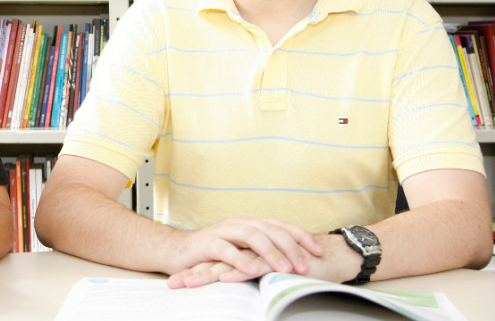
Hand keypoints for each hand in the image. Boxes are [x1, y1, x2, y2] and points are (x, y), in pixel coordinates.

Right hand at [167, 217, 323, 287]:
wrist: (176, 251)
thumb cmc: (212, 254)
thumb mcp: (242, 252)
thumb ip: (262, 253)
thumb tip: (293, 263)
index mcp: (250, 224)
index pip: (281, 226)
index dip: (301, 237)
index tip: (318, 252)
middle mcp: (239, 223)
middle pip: (270, 230)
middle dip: (290, 247)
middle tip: (305, 265)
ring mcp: (223, 231)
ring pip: (252, 236)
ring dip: (270, 253)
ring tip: (284, 269)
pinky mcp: (207, 243)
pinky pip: (226, 250)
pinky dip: (241, 260)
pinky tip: (253, 270)